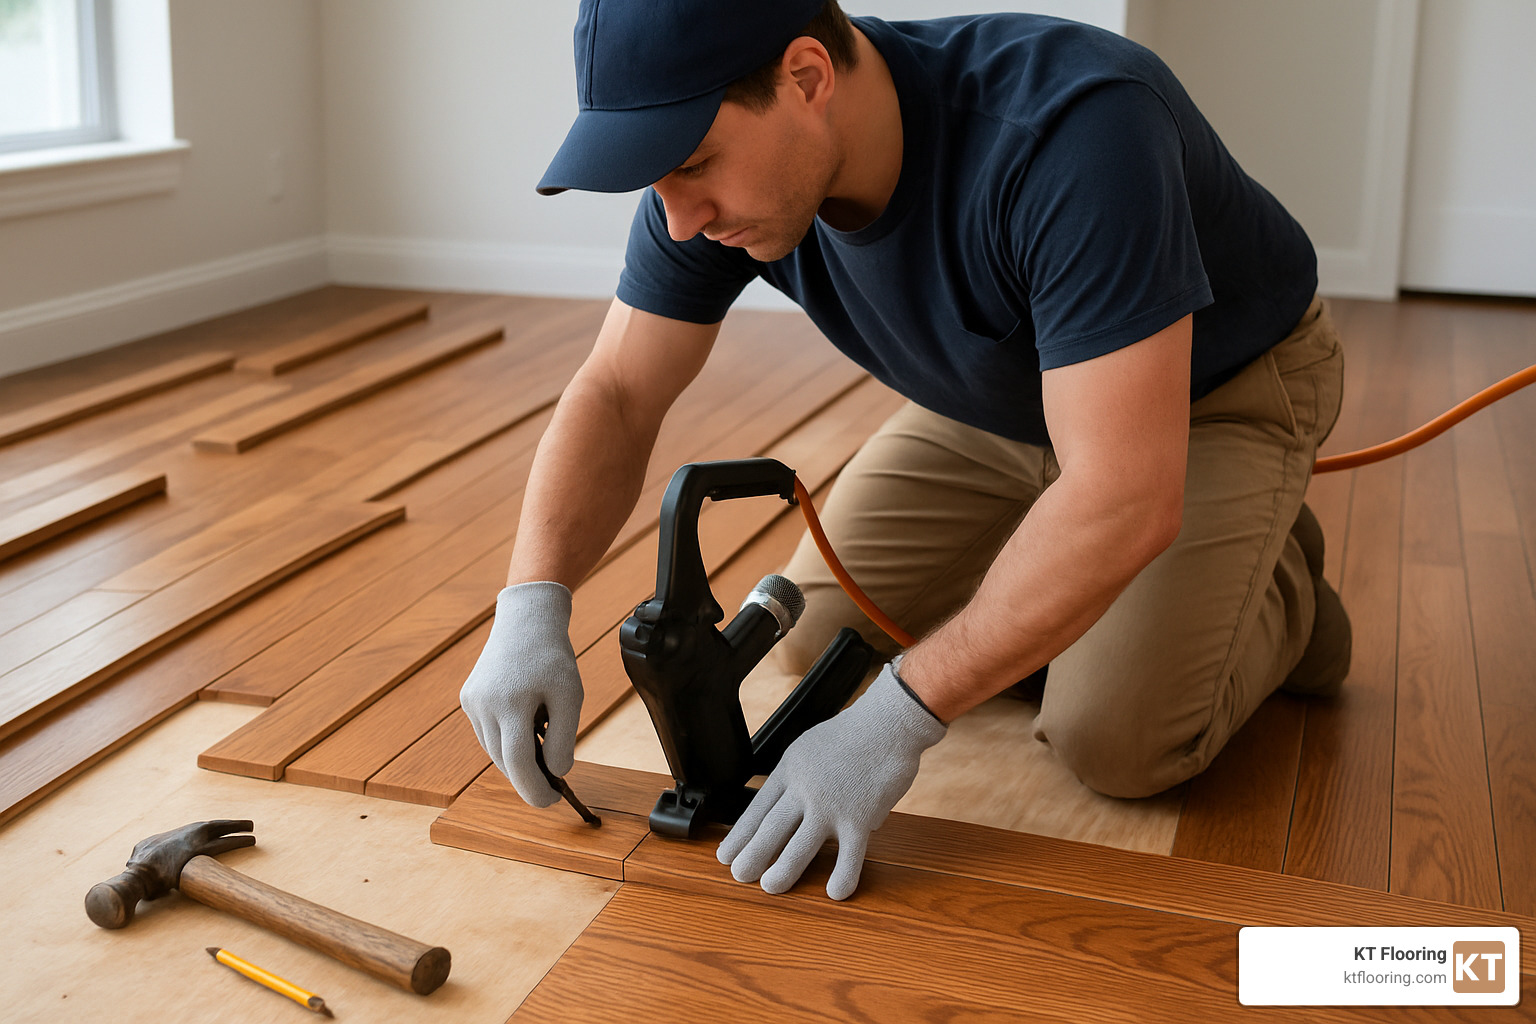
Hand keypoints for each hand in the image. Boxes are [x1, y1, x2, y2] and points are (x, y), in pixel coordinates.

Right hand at [460, 581, 583, 807]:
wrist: (526, 620)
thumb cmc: (552, 657)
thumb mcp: (570, 695)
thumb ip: (563, 737)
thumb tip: (557, 773)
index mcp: (510, 703)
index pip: (518, 762)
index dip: (534, 788)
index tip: (552, 801)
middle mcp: (484, 704)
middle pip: (504, 759)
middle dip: (527, 778)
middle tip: (553, 788)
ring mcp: (472, 702)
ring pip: (493, 749)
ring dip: (516, 761)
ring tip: (541, 759)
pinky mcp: (468, 698)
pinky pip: (487, 733)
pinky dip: (505, 742)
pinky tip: (524, 735)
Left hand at [716, 661, 946, 899]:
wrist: (888, 722)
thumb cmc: (853, 733)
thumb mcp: (810, 746)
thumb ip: (801, 777)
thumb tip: (800, 808)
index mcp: (790, 770)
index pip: (758, 808)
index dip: (741, 834)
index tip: (727, 853)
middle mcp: (805, 789)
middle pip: (771, 828)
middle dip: (752, 855)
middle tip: (739, 875)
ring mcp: (831, 805)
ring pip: (800, 846)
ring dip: (783, 870)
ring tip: (771, 887)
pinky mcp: (859, 817)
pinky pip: (849, 854)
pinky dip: (842, 875)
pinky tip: (835, 892)